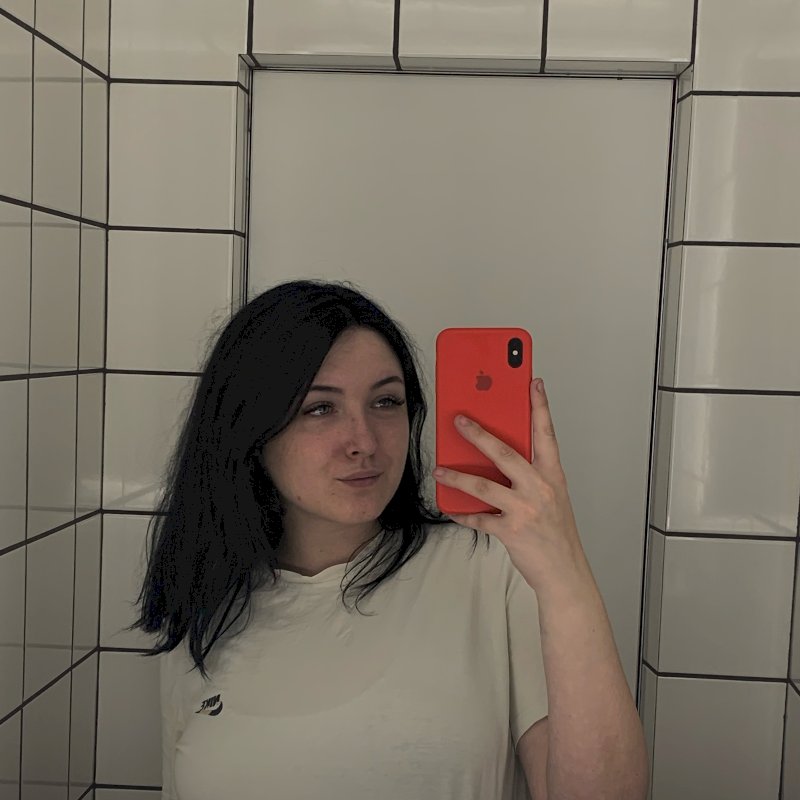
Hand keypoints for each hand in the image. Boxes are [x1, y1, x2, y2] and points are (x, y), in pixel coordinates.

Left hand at [432, 378, 588, 593]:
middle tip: (459, 420)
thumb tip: (496, 458)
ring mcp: (525, 509)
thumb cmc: (556, 533)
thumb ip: (531, 475)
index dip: (540, 407)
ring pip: (483, 486)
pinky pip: (478, 519)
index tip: (533, 382)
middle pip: (504, 453)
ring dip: (457, 477)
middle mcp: (540, 488)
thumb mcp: (552, 496)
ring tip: (440, 469)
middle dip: (478, 434)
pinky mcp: (511, 530)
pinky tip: (449, 508)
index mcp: (552, 475)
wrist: (565, 573)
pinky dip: (461, 514)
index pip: (546, 434)